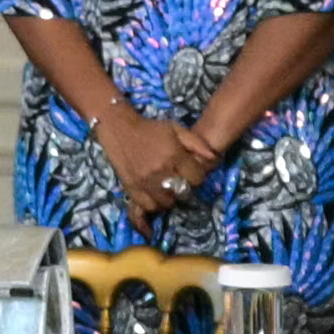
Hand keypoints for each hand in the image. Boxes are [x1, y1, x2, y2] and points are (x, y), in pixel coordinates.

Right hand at [101, 111, 217, 223]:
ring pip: (165, 203)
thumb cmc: (151, 128)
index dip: (198, 177)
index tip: (193, 173)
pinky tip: (155, 196)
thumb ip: (197, 144)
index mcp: (174, 156)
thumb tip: (213, 158)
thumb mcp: (177, 129)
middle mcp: (160, 171)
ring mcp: (144, 181)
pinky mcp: (130, 186)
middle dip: (185, 189)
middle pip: (182, 193)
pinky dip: (153, 204)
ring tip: (168, 190)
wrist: (119, 128)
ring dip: (170, 198)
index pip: (196, 179)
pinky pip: (146, 206)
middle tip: (180, 182)